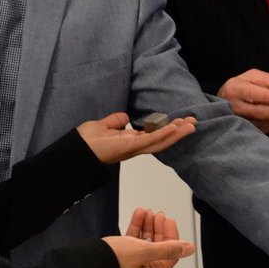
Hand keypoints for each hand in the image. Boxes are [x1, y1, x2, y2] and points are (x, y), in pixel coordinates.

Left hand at [76, 112, 196, 164]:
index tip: (179, 121)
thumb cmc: (84, 142)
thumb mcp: (103, 126)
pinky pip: (151, 140)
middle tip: (193, 122)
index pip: (153, 135)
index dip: (166, 129)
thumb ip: (116, 121)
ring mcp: (134, 148)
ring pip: (161, 141)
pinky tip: (175, 128)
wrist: (75, 151)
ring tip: (191, 125)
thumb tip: (125, 117)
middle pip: (161, 140)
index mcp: (130, 142)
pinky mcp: (130, 147)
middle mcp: (135, 147)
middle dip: (178, 132)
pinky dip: (164, 134)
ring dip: (177, 133)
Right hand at [105, 207, 193, 267]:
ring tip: (146, 212)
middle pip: (158, 247)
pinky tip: (138, 215)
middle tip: (157, 214)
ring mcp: (132, 266)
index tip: (168, 219)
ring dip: (147, 225)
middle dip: (158, 228)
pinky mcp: (121, 258)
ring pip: (145, 242)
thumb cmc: (115, 261)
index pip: (170, 253)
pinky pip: (133, 241)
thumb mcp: (145, 251)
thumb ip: (168, 248)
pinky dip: (136, 228)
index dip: (171, 235)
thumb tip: (189, 249)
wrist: (87, 265)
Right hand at [217, 69, 268, 133]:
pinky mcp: (252, 129)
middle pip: (262, 111)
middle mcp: (237, 107)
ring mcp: (244, 121)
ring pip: (268, 121)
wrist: (226, 104)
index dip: (268, 97)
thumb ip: (268, 80)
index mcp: (235, 90)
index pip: (253, 94)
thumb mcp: (251, 76)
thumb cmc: (241, 86)